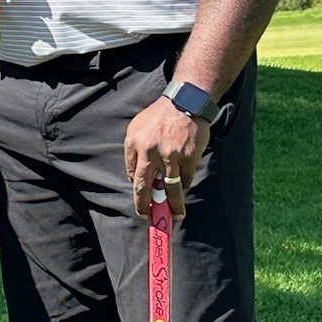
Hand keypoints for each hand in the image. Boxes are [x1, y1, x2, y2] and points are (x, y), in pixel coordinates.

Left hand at [123, 96, 209, 218]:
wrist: (184, 103)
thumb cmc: (158, 116)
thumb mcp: (135, 128)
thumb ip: (132, 152)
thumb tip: (134, 177)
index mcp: (135, 144)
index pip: (134, 175)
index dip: (138, 193)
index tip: (141, 205)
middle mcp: (151, 151)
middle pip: (146, 186)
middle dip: (146, 205)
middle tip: (148, 218)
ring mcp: (171, 156)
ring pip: (171, 188)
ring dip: (173, 205)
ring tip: (176, 216)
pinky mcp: (189, 158)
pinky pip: (185, 178)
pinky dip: (184, 183)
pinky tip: (183, 184)